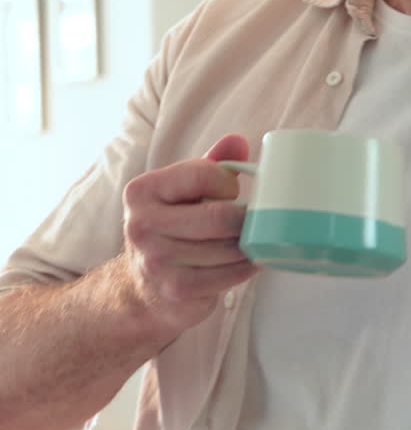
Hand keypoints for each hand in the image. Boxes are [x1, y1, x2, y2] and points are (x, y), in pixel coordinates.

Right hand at [122, 132, 259, 338]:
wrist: (142, 288)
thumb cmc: (170, 230)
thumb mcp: (182, 192)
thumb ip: (210, 165)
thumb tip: (238, 141)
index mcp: (141, 191)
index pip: (203, 174)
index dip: (227, 183)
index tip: (229, 192)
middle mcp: (142, 225)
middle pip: (219, 216)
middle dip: (243, 218)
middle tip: (249, 219)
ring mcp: (157, 261)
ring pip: (228, 246)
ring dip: (247, 244)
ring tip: (248, 239)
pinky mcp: (177, 288)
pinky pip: (230, 274)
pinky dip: (247, 266)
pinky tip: (245, 260)